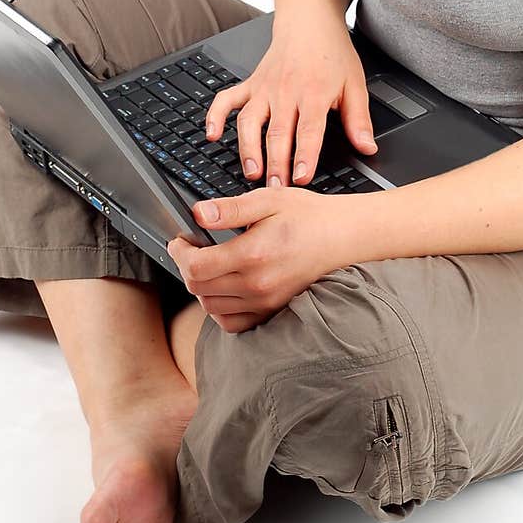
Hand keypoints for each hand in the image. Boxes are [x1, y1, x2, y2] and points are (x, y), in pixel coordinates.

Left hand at [166, 184, 370, 332]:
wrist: (343, 237)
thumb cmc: (309, 216)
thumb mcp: (269, 199)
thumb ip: (230, 209)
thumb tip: (198, 214)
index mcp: (252, 254)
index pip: (196, 267)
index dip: (179, 253)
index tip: (180, 240)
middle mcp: (257, 284)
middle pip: (198, 288)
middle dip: (186, 267)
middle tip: (191, 249)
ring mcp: (265, 302)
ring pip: (211, 308)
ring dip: (201, 288)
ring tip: (207, 266)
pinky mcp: (272, 311)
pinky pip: (232, 323)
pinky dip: (219, 309)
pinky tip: (223, 288)